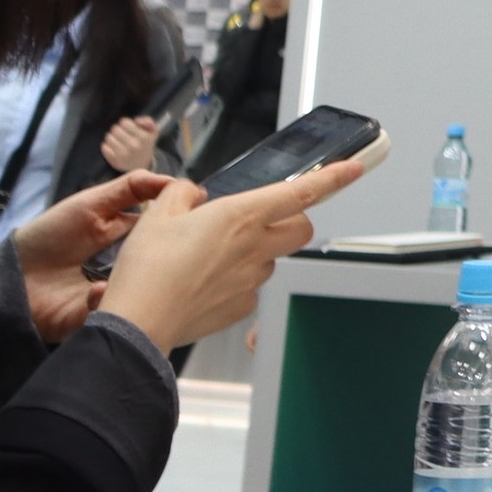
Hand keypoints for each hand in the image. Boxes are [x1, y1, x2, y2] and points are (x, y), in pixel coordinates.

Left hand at [10, 171, 173, 340]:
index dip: (183, 227)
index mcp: (131, 241)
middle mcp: (130, 268)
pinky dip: (106, 299)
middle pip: (162, 264)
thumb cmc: (51, 234)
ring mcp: (117, 294)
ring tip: (130, 270)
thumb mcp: (92, 203)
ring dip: (139, 280)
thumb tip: (181, 182)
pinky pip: (114, 313)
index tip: (202, 219)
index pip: (166, 233)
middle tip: (179, 249)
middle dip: (170, 258)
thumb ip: (133, 188)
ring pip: (143, 290)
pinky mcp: (100, 319)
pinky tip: (94, 290)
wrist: (11, 274)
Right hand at [98, 158, 364, 353]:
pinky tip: (206, 283)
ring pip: (273, 259)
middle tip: (262, 220)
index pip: (301, 192)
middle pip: (301, 229)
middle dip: (292, 220)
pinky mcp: (242, 307)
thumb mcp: (158, 215)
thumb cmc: (147, 270)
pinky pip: (252, 288)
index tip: (354, 167)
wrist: (138, 323)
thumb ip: (182, 195)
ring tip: (213, 257)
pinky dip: (238, 282)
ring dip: (258, 252)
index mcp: (240, 216)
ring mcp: (252, 280)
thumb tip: (192, 195)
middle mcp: (255, 247)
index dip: (333, 178)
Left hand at [100, 114, 160, 174]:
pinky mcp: (115, 161)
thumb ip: (148, 121)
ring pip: (108, 137)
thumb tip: (137, 120)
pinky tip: (112, 147)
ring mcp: (124, 154)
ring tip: (117, 140)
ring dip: (112, 137)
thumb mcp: (152, 132)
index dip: (125, 123)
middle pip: (115, 129)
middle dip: (117, 129)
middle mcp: (134, 146)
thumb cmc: (145, 144)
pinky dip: (106, 146)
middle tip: (121, 133)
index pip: (124, 122)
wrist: (141, 165)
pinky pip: (104, 147)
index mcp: (143, 137)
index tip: (128, 127)